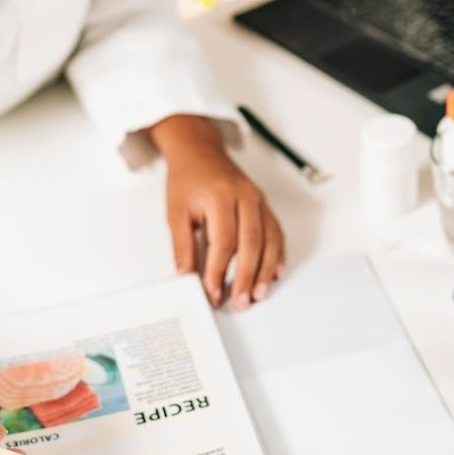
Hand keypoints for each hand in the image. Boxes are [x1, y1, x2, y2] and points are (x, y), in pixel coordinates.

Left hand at [152, 115, 284, 308]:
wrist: (200, 152)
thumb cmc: (187, 180)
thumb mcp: (175, 212)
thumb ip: (182, 245)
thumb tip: (187, 276)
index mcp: (220, 196)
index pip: (223, 241)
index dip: (218, 271)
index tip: (213, 293)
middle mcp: (244, 196)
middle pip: (251, 243)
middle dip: (247, 277)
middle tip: (241, 302)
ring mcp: (258, 200)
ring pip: (269, 239)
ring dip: (266, 270)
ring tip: (259, 294)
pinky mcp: (265, 205)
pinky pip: (276, 232)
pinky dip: (277, 255)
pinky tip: (274, 273)